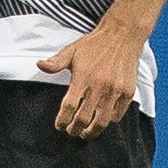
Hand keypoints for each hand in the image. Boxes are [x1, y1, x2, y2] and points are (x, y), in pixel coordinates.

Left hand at [37, 17, 144, 138]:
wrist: (122, 35)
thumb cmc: (95, 44)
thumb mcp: (72, 50)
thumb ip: (56, 62)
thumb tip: (39, 65)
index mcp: (83, 76)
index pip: (69, 106)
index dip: (63, 120)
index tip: (60, 125)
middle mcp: (99, 85)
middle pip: (84, 118)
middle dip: (75, 129)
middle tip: (71, 131)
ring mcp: (115, 90)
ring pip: (102, 121)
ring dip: (92, 131)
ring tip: (86, 132)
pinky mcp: (127, 92)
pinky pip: (117, 115)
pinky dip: (109, 121)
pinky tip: (102, 119)